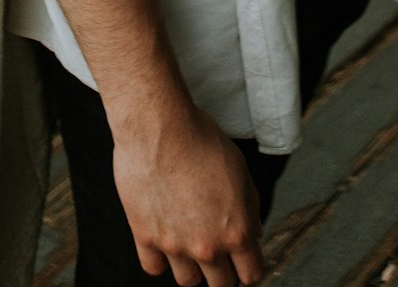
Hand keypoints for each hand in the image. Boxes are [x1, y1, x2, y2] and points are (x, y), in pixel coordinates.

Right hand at [112, 105, 265, 285]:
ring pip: (188, 281)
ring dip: (191, 266)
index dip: (248, 268)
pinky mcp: (145, 236)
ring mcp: (175, 245)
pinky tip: (163, 238)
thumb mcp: (240, 169)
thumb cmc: (200, 139)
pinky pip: (153, 267)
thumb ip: (249, 208)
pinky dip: (159, 258)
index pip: (251, 275)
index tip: (241, 262)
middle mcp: (208, 245)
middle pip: (221, 284)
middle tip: (214, 249)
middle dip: (222, 269)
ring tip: (187, 240)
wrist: (159, 126)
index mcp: (237, 231)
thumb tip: (252, 233)